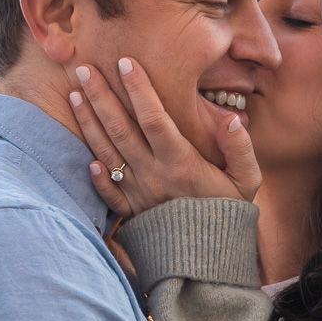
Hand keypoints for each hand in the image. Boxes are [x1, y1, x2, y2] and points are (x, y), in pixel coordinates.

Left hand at [68, 58, 260, 218]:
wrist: (212, 258)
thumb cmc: (229, 212)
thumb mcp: (247, 181)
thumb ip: (241, 149)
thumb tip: (234, 120)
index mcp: (181, 162)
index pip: (154, 118)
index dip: (138, 89)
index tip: (125, 62)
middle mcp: (154, 175)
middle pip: (121, 129)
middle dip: (101, 96)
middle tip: (83, 68)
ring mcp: (138, 194)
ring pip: (107, 152)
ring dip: (89, 123)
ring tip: (74, 95)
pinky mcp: (131, 212)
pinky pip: (107, 192)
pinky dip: (95, 174)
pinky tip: (86, 155)